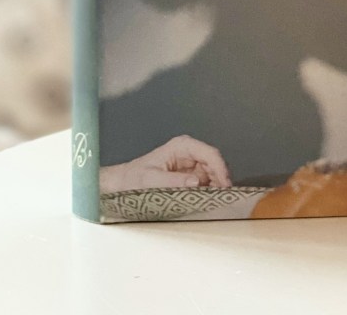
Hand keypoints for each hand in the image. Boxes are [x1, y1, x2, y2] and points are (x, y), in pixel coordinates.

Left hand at [99, 135, 231, 191]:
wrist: (121, 184)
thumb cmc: (132, 179)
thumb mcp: (150, 181)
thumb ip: (173, 181)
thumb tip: (196, 182)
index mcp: (182, 146)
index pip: (209, 153)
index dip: (220, 169)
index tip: (225, 185)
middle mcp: (189, 153)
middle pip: (214, 163)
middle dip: (220, 179)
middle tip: (222, 196)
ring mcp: (190, 164)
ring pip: (212, 173)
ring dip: (216, 185)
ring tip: (217, 200)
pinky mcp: (189, 176)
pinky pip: (205, 181)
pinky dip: (209, 190)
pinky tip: (208, 200)